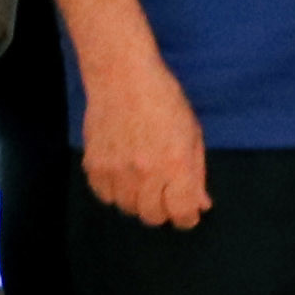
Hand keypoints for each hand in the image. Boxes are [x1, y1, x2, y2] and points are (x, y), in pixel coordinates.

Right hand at [82, 50, 212, 230]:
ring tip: (142, 180)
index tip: (187, 212)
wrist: (122, 77)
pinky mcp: (94, 165)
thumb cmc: (165, 100)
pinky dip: (115, 192)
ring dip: (138, 201)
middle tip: (165, 194)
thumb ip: (196, 173)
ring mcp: (117, 171)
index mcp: (176, 165)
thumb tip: (201, 205)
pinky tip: (122, 175)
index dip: (187, 217)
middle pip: (153, 216)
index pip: (182, 213)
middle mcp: (146, 173)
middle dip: (163, 210)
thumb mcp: (192, 134)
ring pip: (127, 208)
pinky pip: (104, 195)